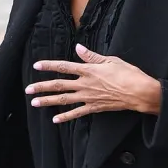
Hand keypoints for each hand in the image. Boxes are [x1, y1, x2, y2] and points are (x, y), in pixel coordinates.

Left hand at [24, 43, 160, 123]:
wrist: (139, 92)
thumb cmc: (128, 74)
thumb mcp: (111, 60)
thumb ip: (92, 56)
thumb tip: (78, 48)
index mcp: (88, 70)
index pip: (64, 67)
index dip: (49, 66)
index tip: (36, 66)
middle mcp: (85, 84)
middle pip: (59, 85)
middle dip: (42, 87)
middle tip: (28, 90)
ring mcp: (88, 97)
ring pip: (64, 100)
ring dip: (48, 101)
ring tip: (35, 102)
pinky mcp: (94, 108)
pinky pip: (77, 113)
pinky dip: (65, 117)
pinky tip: (55, 120)